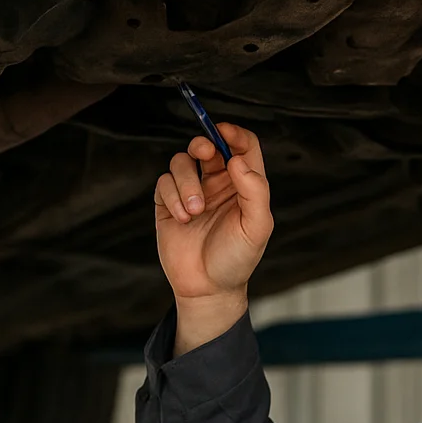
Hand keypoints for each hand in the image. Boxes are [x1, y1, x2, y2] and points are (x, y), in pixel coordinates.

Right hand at [154, 124, 273, 353]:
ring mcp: (192, 192)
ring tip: (195, 211)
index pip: (242, 146)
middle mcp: (218, 183)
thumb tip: (237, 161)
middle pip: (209, 145)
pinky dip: (172, 197)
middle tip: (204, 152)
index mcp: (244, 185)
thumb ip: (255, 191)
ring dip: (187, 182)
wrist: (207, 289)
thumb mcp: (257, 227)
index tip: (225, 134)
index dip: (234, 134)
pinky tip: (183, 218)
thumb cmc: (236, 259)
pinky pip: (164, 183)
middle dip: (204, 143)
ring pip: (182, 162)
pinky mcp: (168, 204)